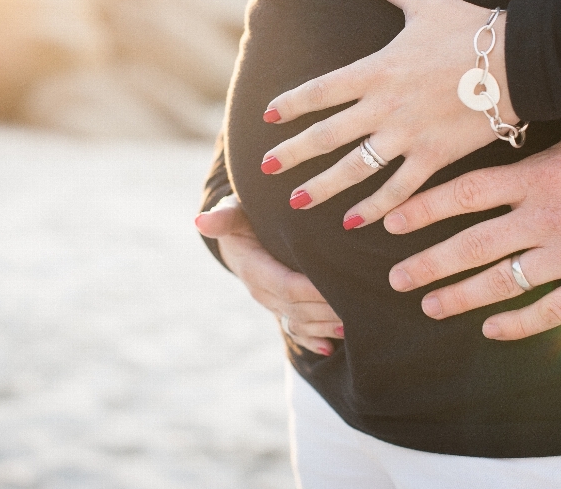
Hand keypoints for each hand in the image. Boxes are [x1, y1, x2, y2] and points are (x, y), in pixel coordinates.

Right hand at [195, 195, 343, 354]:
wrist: (237, 237)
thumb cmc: (242, 217)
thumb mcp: (233, 213)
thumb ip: (224, 217)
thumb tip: (200, 221)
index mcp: (253, 269)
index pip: (285, 285)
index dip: (312, 290)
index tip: (338, 285)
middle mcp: (262, 292)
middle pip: (297, 307)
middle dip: (327, 309)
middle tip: (360, 304)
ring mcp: (271, 304)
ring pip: (300, 321)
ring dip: (325, 326)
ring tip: (354, 323)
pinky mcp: (280, 309)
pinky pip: (295, 330)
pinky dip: (312, 340)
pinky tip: (328, 347)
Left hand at [260, 0, 518, 228]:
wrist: (519, 61)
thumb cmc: (472, 28)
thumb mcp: (425, 0)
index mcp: (377, 69)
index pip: (321, 90)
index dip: (292, 104)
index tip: (268, 117)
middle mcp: (385, 106)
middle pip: (327, 135)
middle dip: (293, 153)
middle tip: (265, 168)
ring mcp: (408, 135)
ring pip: (356, 168)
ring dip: (323, 186)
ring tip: (297, 201)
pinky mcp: (434, 157)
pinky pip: (398, 189)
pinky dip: (376, 208)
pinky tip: (354, 223)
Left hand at [384, 114, 560, 339]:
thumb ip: (543, 140)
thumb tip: (506, 120)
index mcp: (537, 177)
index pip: (462, 195)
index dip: (422, 211)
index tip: (390, 223)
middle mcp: (544, 218)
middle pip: (470, 246)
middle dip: (427, 264)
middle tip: (396, 279)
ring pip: (502, 282)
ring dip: (460, 297)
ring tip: (430, 306)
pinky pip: (550, 311)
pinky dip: (517, 323)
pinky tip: (491, 329)